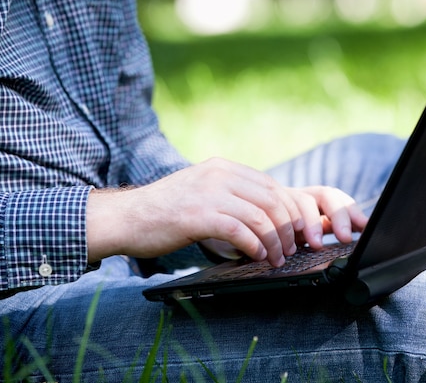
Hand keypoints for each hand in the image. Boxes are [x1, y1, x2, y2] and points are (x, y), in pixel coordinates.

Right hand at [86, 158, 367, 265]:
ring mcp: (209, 193)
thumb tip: (266, 216)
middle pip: (273, 201)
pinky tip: (257, 257)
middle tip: (291, 250)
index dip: (290, 211)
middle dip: (288, 228)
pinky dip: (256, 246)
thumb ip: (232, 196)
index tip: (297, 233)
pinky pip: (241, 231)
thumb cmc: (167, 211)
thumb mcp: (203, 192)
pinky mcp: (199, 215)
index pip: (272, 186)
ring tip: (277, 259)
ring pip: (261, 217)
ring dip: (275, 242)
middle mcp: (220, 175)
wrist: (127, 217)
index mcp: (224, 168)